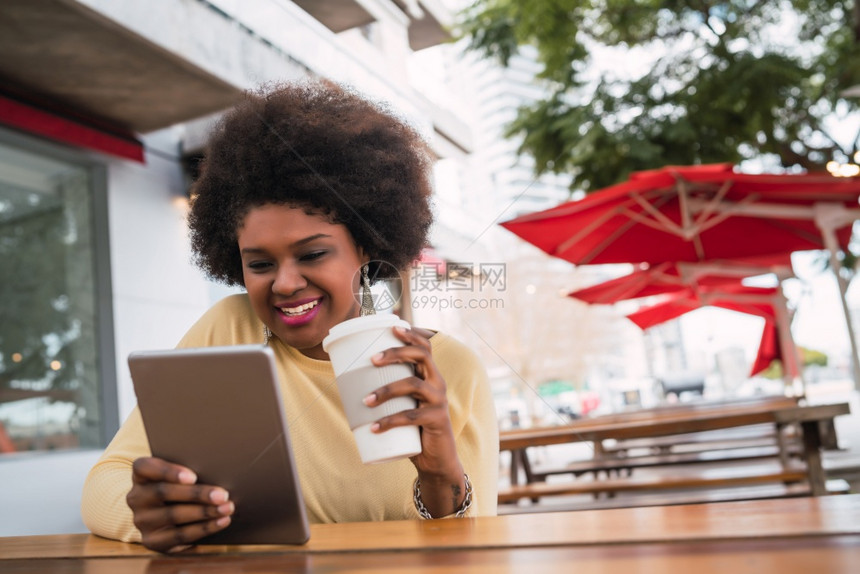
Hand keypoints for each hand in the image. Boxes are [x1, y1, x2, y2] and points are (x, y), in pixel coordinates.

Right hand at [126, 457, 233, 552]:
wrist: (164, 514)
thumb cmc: (179, 484)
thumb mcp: (179, 474)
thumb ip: (190, 470)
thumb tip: (218, 471)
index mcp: (141, 475)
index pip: (145, 467)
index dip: (168, 471)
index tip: (193, 476)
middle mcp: (136, 497)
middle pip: (164, 492)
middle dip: (197, 494)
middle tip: (222, 495)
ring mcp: (142, 521)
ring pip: (173, 515)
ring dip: (204, 512)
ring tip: (227, 508)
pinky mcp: (152, 541)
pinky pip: (180, 536)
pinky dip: (204, 528)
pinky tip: (221, 522)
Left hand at [366, 327, 465, 515]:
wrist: (435, 460)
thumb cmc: (413, 428)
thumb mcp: (402, 405)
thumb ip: (387, 392)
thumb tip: (348, 381)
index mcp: (430, 375)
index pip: (425, 346)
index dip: (411, 334)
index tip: (392, 326)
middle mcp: (438, 383)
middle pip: (421, 356)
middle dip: (396, 352)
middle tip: (372, 360)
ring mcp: (439, 401)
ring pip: (413, 385)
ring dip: (385, 390)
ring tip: (365, 400)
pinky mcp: (437, 420)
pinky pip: (411, 416)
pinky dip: (389, 421)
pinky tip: (374, 427)